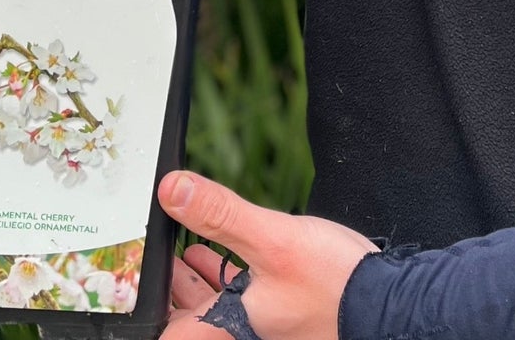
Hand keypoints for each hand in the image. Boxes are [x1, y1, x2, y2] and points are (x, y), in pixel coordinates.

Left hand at [159, 169, 376, 339]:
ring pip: (213, 311)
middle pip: (188, 320)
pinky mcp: (283, 315)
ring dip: (194, 283)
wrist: (389, 306)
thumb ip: (220, 215)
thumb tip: (171, 190)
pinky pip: (239, 301)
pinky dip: (223, 278)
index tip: (125, 290)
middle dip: (168, 290)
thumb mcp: (271, 239)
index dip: (146, 311)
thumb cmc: (334, 285)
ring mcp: (264, 327)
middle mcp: (242, 334)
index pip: (170, 332)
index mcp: (229, 327)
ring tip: (178, 251)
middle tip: (148, 260)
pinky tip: (222, 253)